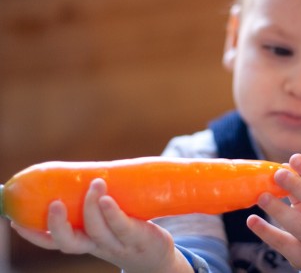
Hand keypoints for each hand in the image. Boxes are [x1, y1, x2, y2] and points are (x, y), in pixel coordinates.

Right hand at [12, 179, 192, 272]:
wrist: (157, 255)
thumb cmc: (127, 232)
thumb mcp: (106, 222)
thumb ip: (92, 204)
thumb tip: (79, 172)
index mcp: (84, 241)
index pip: (54, 243)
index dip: (34, 234)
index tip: (15, 220)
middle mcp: (97, 245)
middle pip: (70, 243)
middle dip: (57, 225)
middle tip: (53, 204)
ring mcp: (117, 243)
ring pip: (97, 230)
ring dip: (91, 207)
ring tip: (94, 184)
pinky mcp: (138, 238)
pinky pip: (122, 226)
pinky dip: (112, 213)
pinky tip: (107, 199)